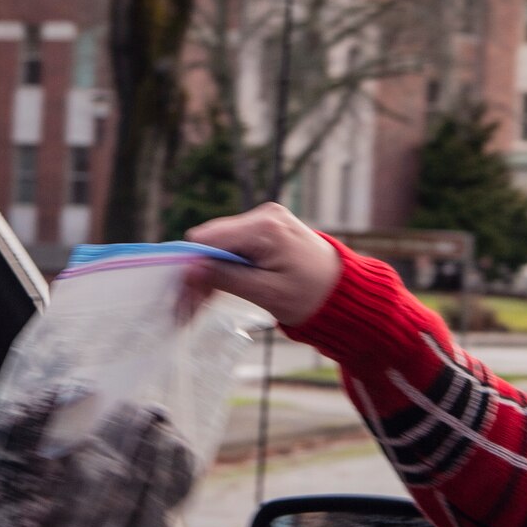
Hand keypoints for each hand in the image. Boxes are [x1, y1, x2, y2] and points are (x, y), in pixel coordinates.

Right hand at [181, 203, 341, 326]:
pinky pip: (232, 248)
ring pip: (218, 246)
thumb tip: (189, 270)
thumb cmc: (312, 296)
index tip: (182, 298)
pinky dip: (222, 270)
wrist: (344, 293)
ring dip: (206, 275)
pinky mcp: (264, 231)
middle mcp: (262, 216)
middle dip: (196, 275)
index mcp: (265, 227)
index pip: (209, 239)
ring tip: (195, 308)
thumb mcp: (268, 293)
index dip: (190, 267)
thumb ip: (228, 278)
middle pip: (210, 242)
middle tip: (186, 311)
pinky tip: (213, 293)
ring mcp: (263, 221)